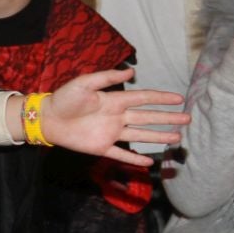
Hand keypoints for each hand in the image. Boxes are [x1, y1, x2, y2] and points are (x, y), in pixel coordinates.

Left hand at [30, 69, 189, 165]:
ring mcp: (111, 133)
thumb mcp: (84, 83)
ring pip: (140, 136)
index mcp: (114, 100)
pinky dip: (135, 159)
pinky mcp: (101, 147)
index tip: (179, 98)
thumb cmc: (64, 98)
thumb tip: (132, 71)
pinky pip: (122, 154)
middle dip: (167, 118)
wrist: (46, 119)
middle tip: (187, 118)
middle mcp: (117, 117)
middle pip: (147, 118)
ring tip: (177, 137)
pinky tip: (150, 162)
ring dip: (158, 137)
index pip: (143, 99)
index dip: (161, 98)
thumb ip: (107, 77)